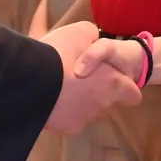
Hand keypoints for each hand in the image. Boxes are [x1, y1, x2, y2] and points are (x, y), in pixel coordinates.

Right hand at [41, 21, 141, 135]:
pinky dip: (62, 111)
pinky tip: (50, 98)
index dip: (125, 86)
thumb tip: (92, 41)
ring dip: (79, 101)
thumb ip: (93, 36)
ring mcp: (84, 120)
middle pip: (107, 101)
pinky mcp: (66, 129)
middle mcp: (102, 106)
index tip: (111, 79)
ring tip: (60, 87)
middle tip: (77, 77)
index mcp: (112, 83)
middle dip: (96, 91)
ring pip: (88, 111)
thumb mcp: (80, 31)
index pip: (133, 95)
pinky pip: (68, 119)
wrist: (28, 80)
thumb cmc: (59, 54)